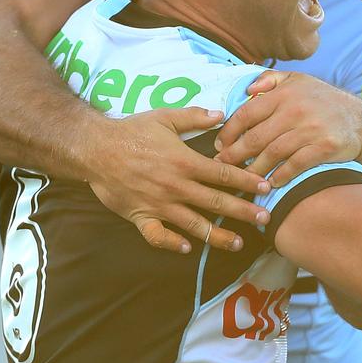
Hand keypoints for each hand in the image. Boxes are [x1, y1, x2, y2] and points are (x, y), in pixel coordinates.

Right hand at [86, 106, 271, 254]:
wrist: (95, 148)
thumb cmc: (132, 131)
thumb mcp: (165, 117)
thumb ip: (195, 116)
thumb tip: (222, 114)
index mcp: (185, 162)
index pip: (224, 174)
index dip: (247, 181)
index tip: (266, 188)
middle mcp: (176, 186)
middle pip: (216, 202)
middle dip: (243, 211)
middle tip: (265, 219)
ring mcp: (159, 204)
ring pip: (194, 224)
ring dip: (218, 235)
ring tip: (239, 242)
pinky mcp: (141, 217)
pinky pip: (158, 236)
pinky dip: (173, 244)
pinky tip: (188, 248)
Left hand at [214, 71, 361, 186]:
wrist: (361, 120)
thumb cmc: (322, 100)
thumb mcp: (298, 80)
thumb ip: (271, 79)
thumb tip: (247, 88)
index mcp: (285, 94)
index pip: (247, 113)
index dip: (229, 131)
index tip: (219, 145)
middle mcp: (296, 110)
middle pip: (256, 137)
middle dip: (235, 155)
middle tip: (223, 166)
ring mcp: (311, 129)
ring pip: (273, 153)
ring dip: (254, 170)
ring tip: (243, 179)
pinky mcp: (325, 146)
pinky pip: (296, 164)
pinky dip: (281, 176)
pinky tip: (272, 183)